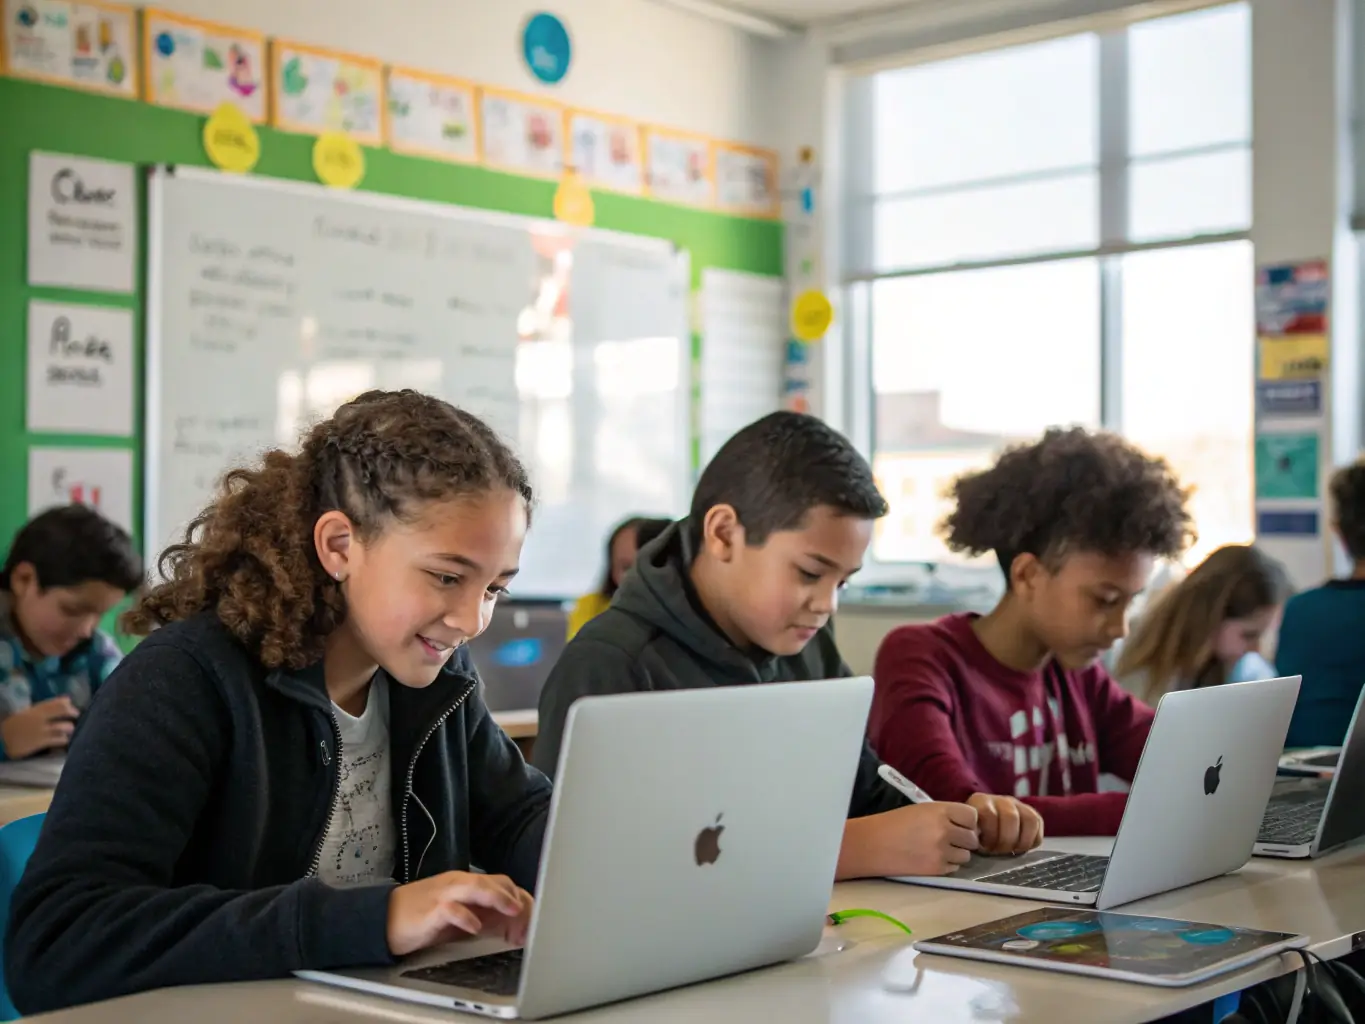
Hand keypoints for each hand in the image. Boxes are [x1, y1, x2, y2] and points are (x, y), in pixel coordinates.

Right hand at [0, 697, 78, 759]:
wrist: (1, 740)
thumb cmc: (13, 726)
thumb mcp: (26, 714)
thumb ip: (43, 708)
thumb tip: (66, 700)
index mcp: (35, 709)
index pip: (57, 702)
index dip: (67, 703)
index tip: (70, 705)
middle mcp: (40, 718)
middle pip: (63, 711)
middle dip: (72, 713)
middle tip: (75, 715)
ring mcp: (42, 730)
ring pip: (65, 727)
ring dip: (69, 728)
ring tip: (69, 729)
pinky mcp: (41, 742)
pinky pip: (59, 739)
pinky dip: (64, 739)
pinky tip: (64, 739)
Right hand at [387, 872, 532, 956]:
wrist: (382, 918)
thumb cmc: (421, 917)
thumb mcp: (457, 915)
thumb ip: (482, 915)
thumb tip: (511, 926)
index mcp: (466, 883)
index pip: (501, 883)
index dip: (519, 899)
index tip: (531, 919)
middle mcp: (457, 884)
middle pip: (493, 881)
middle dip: (514, 898)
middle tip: (528, 918)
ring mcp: (444, 895)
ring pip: (476, 887)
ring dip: (498, 898)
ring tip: (513, 910)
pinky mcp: (430, 910)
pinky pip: (451, 909)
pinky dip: (466, 917)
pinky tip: (475, 927)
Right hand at [838, 802, 979, 879]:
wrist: (872, 845)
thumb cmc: (894, 823)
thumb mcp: (922, 810)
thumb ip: (945, 815)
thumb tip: (967, 825)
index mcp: (940, 810)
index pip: (972, 816)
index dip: (968, 822)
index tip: (960, 825)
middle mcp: (945, 830)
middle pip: (972, 838)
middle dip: (964, 839)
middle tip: (951, 839)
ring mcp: (942, 851)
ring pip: (966, 855)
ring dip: (957, 853)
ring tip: (940, 850)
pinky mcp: (936, 869)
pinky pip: (955, 868)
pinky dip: (947, 864)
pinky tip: (932, 858)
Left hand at [967, 793, 1044, 854]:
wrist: (980, 826)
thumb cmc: (972, 835)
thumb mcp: (966, 834)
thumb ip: (969, 836)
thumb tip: (974, 844)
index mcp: (980, 801)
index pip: (989, 814)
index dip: (990, 834)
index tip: (984, 847)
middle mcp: (1000, 799)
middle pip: (1011, 817)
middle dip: (1006, 840)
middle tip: (998, 852)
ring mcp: (1017, 804)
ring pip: (1029, 819)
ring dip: (1021, 842)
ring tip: (1011, 852)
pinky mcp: (1030, 812)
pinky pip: (1038, 824)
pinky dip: (1033, 840)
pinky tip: (1021, 848)